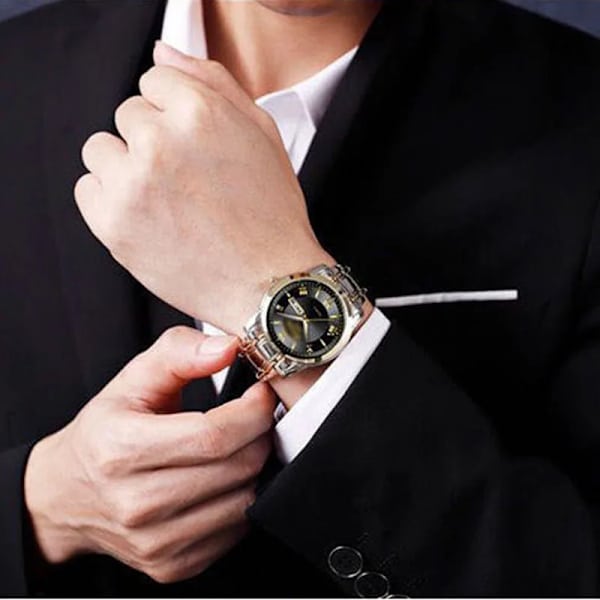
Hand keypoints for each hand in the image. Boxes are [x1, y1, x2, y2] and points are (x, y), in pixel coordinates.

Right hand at [24, 327, 276, 583]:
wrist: (66, 495)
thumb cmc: (106, 430)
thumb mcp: (133, 379)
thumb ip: (180, 352)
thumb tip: (229, 347)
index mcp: (121, 450)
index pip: (213, 435)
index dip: (253, 411)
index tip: (263, 394)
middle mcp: (136, 504)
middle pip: (236, 467)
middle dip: (261, 434)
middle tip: (257, 416)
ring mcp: (155, 543)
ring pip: (244, 500)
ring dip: (256, 466)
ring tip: (242, 443)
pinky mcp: (172, 566)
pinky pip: (235, 528)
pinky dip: (243, 497)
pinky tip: (227, 476)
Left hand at [75, 42, 332, 334]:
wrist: (267, 283)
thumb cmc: (270, 213)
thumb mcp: (262, 133)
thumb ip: (213, 81)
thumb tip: (162, 51)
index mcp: (200, 112)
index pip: (155, 80)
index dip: (177, 113)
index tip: (193, 144)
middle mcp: (160, 142)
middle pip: (128, 114)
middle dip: (155, 140)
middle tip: (188, 180)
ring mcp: (133, 184)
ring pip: (101, 149)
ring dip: (127, 167)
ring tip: (166, 199)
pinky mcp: (113, 224)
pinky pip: (88, 188)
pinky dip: (112, 200)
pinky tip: (149, 217)